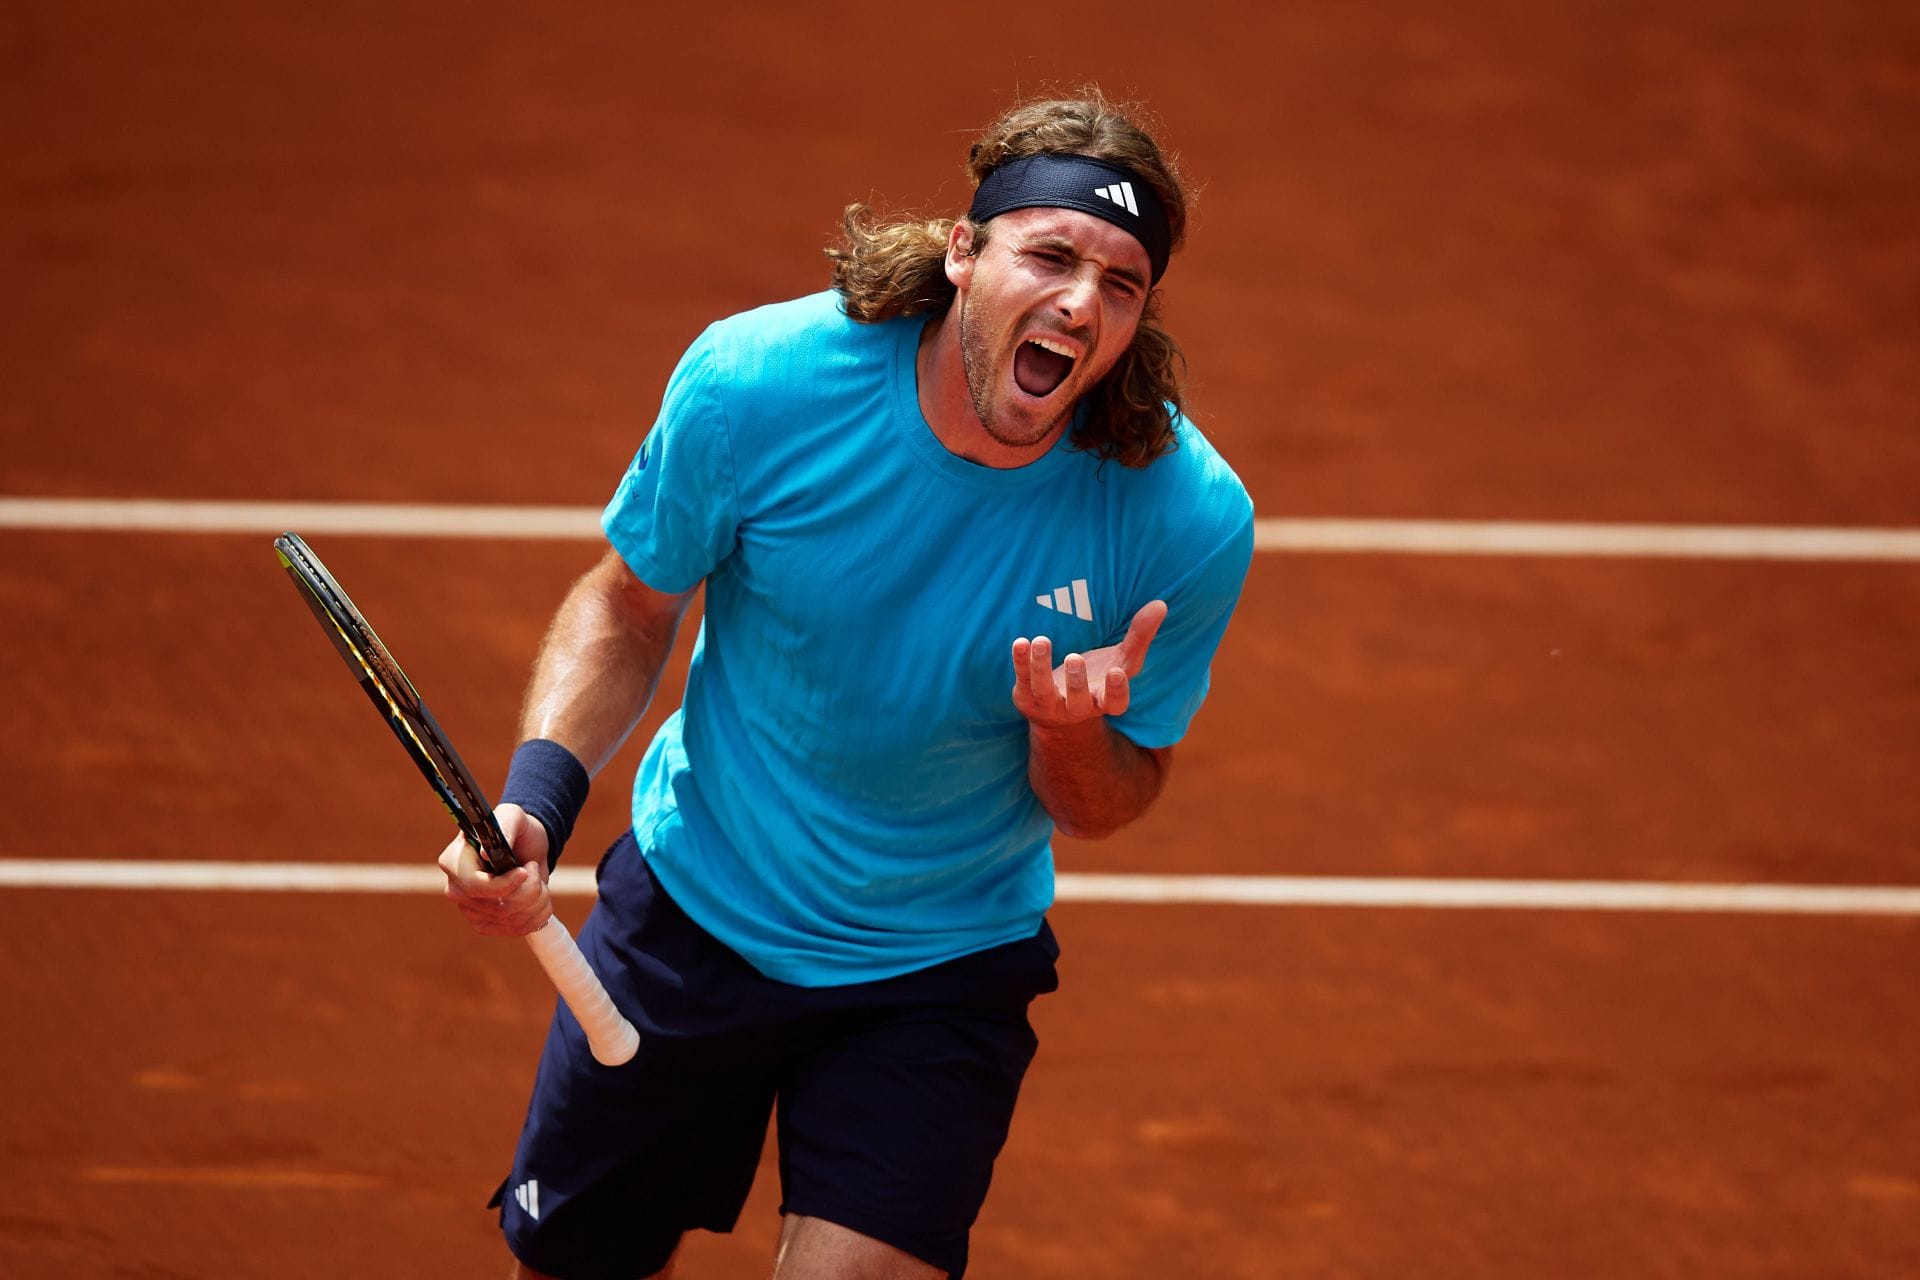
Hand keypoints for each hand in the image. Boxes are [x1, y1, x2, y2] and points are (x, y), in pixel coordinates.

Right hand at [436, 804, 553, 936]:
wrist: (527, 848)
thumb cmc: (516, 829)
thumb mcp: (513, 815)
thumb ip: (504, 825)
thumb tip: (484, 852)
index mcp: (454, 861)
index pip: (474, 886)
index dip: (504, 885)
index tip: (526, 871)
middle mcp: (456, 888)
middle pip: (497, 907)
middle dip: (529, 890)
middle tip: (534, 869)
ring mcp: (468, 909)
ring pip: (510, 919)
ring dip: (537, 901)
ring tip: (539, 881)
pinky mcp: (484, 924)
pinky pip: (513, 929)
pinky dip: (535, 916)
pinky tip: (538, 899)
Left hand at [1012, 599, 1166, 729]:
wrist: (1058, 713)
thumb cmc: (1097, 680)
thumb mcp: (1121, 661)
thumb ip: (1139, 636)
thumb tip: (1161, 604)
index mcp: (1105, 702)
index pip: (1115, 703)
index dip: (1116, 692)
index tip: (1116, 673)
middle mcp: (1078, 708)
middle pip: (1078, 700)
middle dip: (1076, 681)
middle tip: (1074, 658)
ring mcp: (1050, 705)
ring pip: (1044, 690)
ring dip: (1042, 667)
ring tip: (1042, 641)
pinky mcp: (1027, 698)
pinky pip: (1022, 680)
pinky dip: (1020, 662)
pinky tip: (1020, 642)